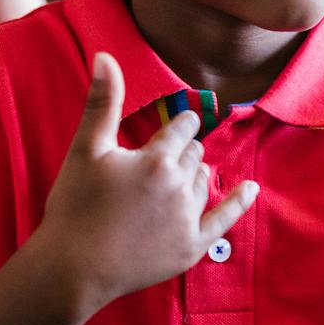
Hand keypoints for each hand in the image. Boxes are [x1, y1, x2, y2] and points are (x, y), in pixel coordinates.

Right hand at [37, 52, 258, 313]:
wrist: (72, 269)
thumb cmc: (74, 206)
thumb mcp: (85, 149)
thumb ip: (101, 102)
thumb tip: (106, 55)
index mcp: (157, 159)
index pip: (181, 129)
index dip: (180, 123)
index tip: (181, 121)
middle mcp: (179, 187)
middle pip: (194, 154)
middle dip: (184, 149)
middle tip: (168, 154)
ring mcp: (187, 220)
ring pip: (203, 182)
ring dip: (195, 174)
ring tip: (178, 176)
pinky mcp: (190, 249)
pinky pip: (224, 220)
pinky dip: (240, 203)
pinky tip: (251, 189)